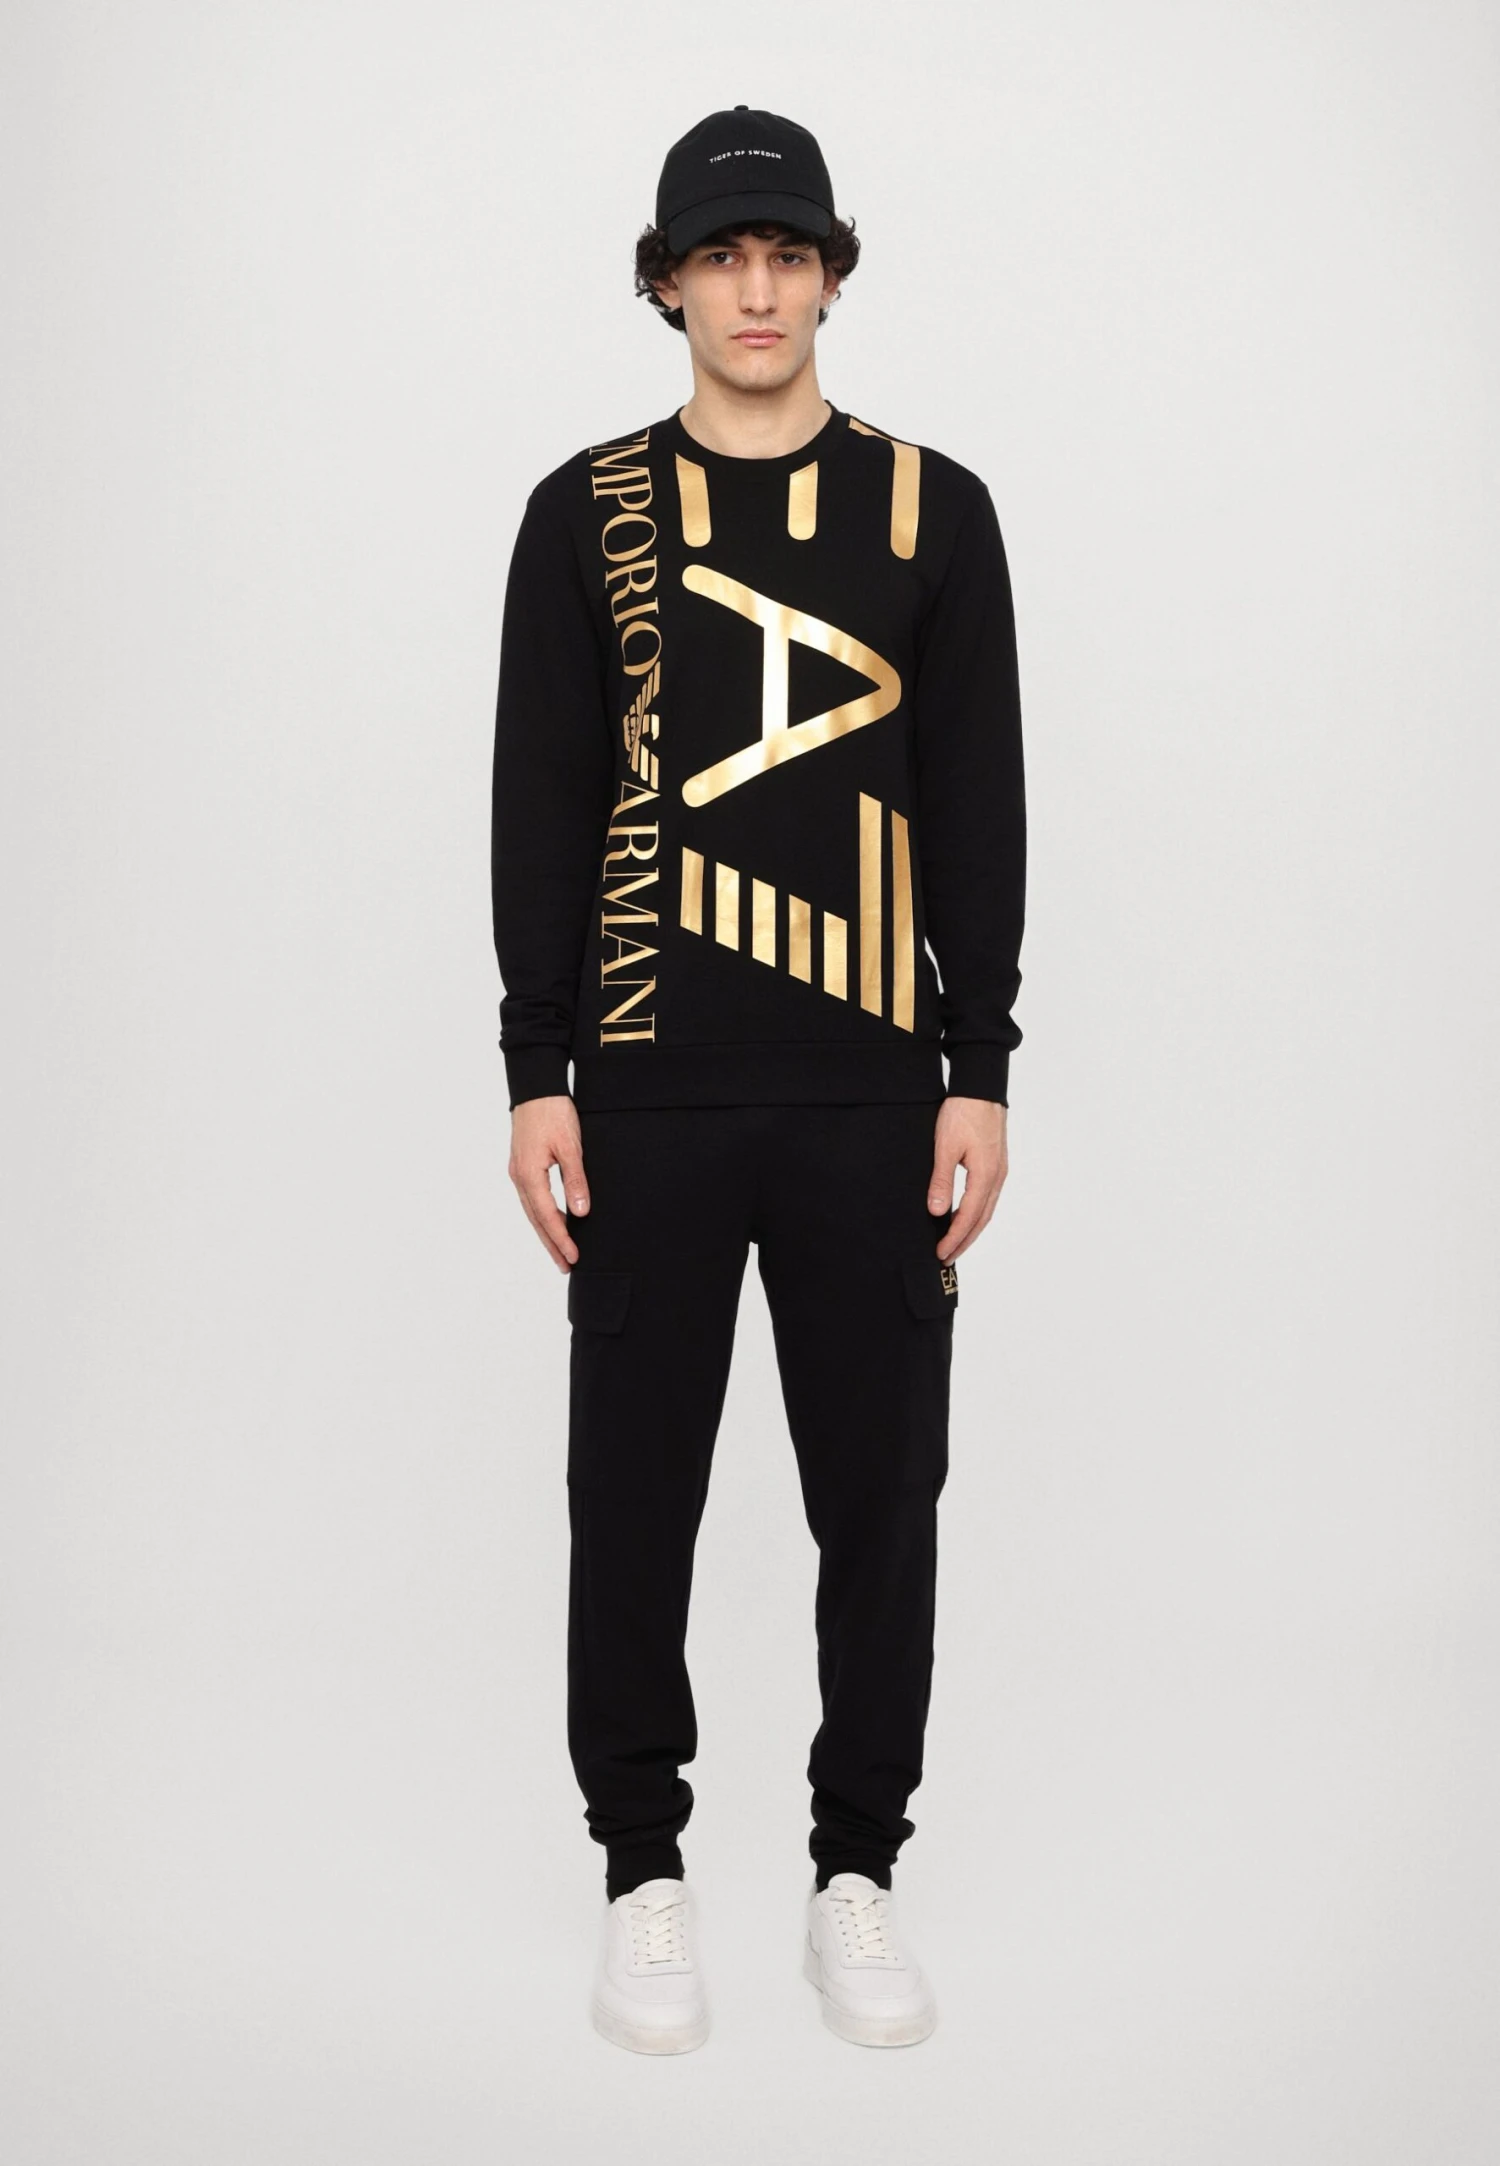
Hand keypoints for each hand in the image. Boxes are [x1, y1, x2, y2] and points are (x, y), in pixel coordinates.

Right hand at [508, 1095, 589, 1271]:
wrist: (536, 1088)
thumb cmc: (553, 1113)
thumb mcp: (570, 1146)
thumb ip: (575, 1180)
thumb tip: (580, 1213)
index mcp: (529, 1174)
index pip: (547, 1216)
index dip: (561, 1239)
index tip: (573, 1257)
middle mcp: (519, 1177)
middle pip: (536, 1219)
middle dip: (551, 1244)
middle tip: (565, 1266)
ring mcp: (518, 1171)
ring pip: (533, 1211)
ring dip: (546, 1232)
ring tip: (560, 1251)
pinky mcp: (522, 1165)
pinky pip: (532, 1198)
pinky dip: (543, 1215)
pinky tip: (553, 1221)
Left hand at [928, 1097, 1007, 1263]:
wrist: (981, 1087)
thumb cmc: (962, 1113)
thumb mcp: (945, 1147)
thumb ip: (942, 1181)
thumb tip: (938, 1212)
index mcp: (986, 1175)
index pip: (969, 1217)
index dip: (954, 1238)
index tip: (941, 1253)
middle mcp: (997, 1177)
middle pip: (981, 1219)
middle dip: (964, 1241)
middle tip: (947, 1258)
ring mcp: (999, 1170)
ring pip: (986, 1209)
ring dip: (971, 1229)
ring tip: (955, 1243)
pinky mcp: (996, 1163)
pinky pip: (988, 1197)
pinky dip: (976, 1213)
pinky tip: (965, 1215)